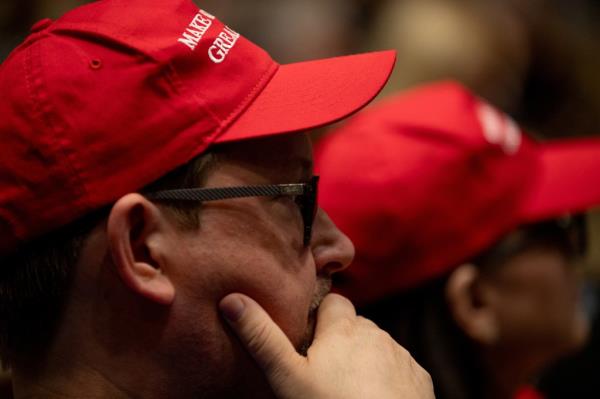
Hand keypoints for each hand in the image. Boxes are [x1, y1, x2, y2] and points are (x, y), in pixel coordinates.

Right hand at [219, 292, 434, 398]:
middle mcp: (375, 333)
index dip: (321, 317)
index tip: (310, 340)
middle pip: (355, 326)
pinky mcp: (419, 377)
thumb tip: (231, 299)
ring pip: (377, 346)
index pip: (334, 302)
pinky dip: (387, 376)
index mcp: (344, 328)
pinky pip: (399, 367)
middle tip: (323, 370)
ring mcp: (401, 355)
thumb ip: (261, 336)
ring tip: (348, 388)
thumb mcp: (287, 376)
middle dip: (342, 339)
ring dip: (365, 358)